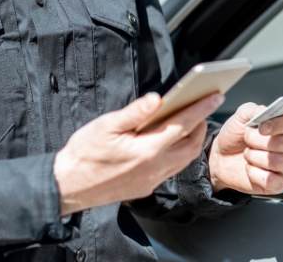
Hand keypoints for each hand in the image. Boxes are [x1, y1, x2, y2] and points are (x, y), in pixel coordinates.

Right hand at [54, 92, 222, 214]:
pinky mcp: (146, 187)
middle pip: (191, 146)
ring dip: (193, 140)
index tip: (214, 96)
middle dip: (203, 124)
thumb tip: (156, 99)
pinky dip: (180, 154)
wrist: (68, 186)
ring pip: (184, 160)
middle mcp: (154, 168)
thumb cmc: (83, 154)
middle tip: (206, 105)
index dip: (200, 109)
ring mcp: (151, 180)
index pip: (182, 125)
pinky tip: (173, 142)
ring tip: (194, 121)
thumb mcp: (105, 126)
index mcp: (146, 150)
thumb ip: (134, 113)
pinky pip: (172, 170)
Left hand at [208, 103, 282, 194]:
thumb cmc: (236, 135)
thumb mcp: (242, 116)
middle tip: (247, 139)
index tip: (261, 128)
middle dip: (259, 141)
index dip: (278, 125)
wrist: (222, 156)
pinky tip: (250, 168)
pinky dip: (253, 173)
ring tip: (248, 154)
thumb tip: (266, 111)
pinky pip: (270, 180)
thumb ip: (255, 110)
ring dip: (254, 156)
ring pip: (277, 162)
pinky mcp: (280, 184)